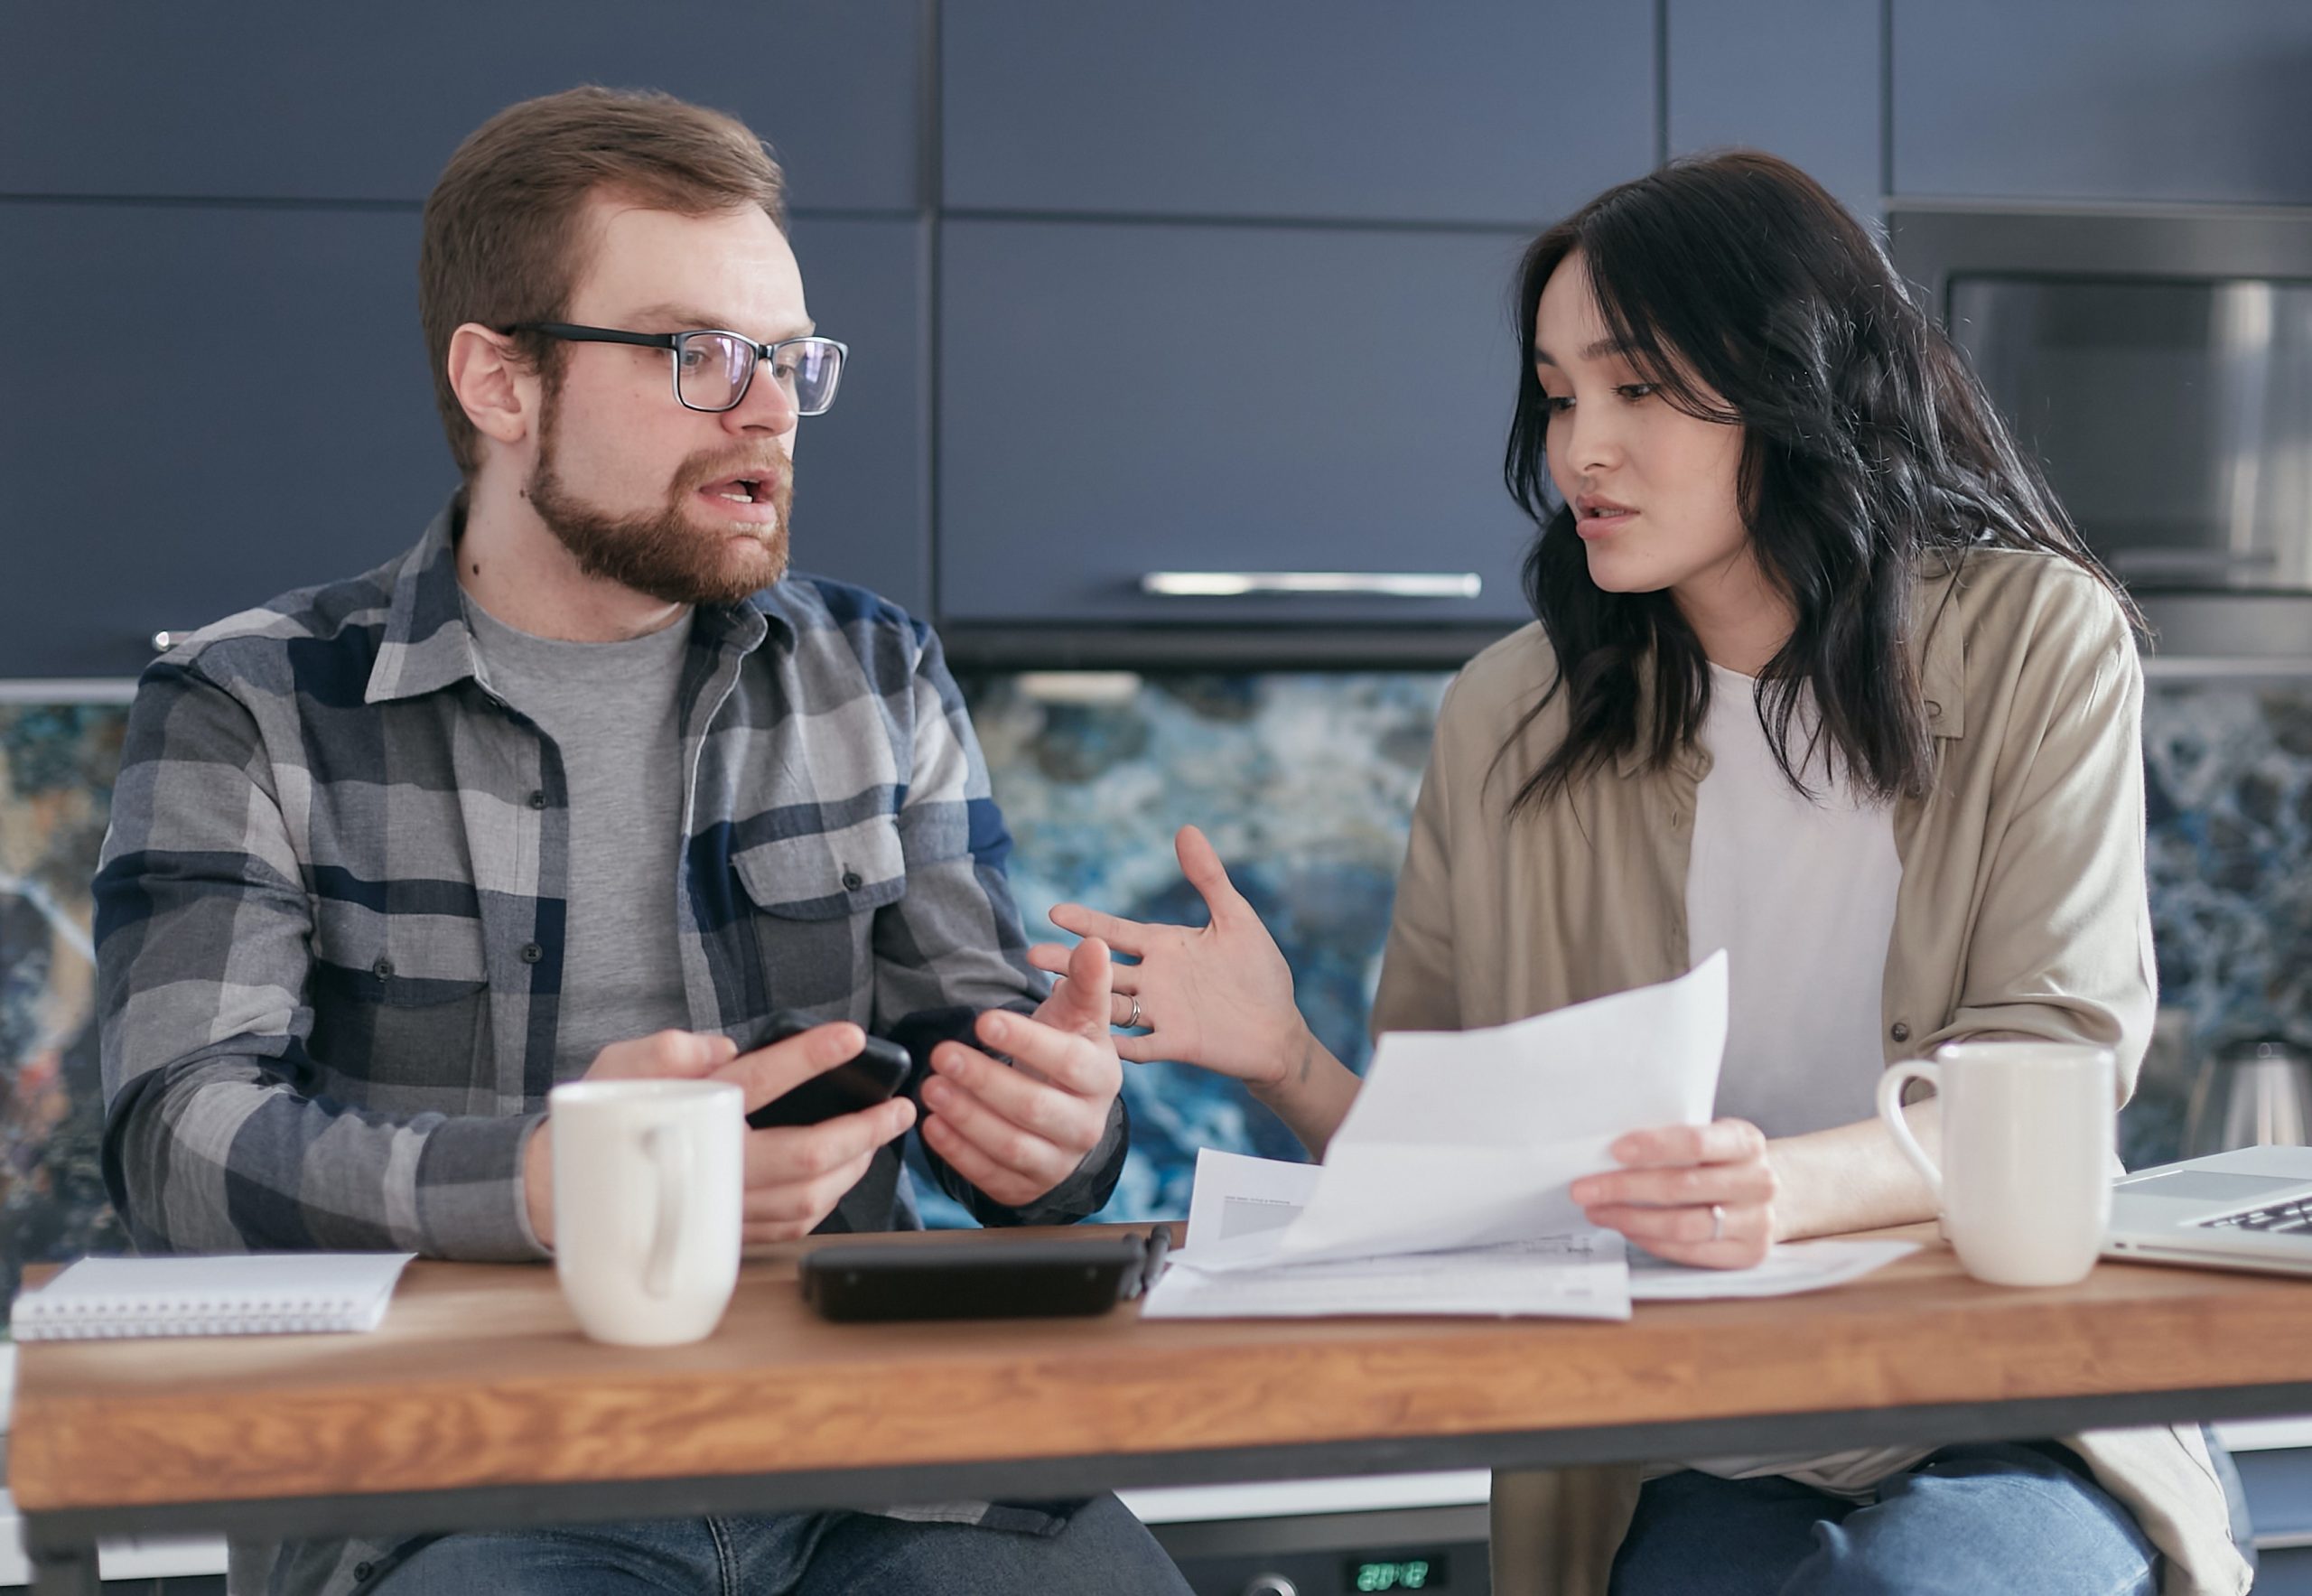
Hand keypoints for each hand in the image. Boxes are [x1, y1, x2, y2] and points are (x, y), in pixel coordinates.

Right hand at [523, 1025, 915, 1249]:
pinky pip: (791, 1225)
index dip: (810, 1056)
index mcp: (693, 1119)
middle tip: (899, 1108)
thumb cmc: (601, 1120)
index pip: (762, 1081)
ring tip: (879, 1139)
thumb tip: (718, 1049)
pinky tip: (842, 1176)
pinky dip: (827, 1202)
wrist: (564, 1190)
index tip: (852, 1036)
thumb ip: (665, 1052)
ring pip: (809, 1198)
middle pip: (808, 1156)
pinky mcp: (727, 1234)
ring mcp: (724, 1210)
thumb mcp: (618, 1068)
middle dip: (865, 1131)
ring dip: (854, 1168)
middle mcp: (716, 1171)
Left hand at [917, 935, 1123, 1207]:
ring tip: (930, 1088)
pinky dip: (958, 1152)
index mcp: (1101, 1076)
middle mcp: (1086, 1124)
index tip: (983, 1021)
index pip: (1067, 1061)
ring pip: (1012, 1145)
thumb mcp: (1079, 1017)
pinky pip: (991, 1175)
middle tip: (941, 1055)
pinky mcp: (1028, 1186)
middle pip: (1034, 1107)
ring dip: (966, 1117)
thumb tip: (1094, 944)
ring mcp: (1059, 1161)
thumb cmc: (1067, 1052)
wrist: (1069, 1113)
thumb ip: (1086, 980)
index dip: (1026, 1043)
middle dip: (984, 1081)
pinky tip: (932, 1126)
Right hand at [1029, 824, 1307, 1086]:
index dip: (1087, 922)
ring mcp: (1161, 1013)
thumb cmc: (1259, 972)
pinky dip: (1118, 1045)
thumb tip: (1185, 828)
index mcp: (1163, 946)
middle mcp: (1153, 979)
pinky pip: (1140, 1046)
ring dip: (1084, 998)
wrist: (1280, 1029)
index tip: (1054, 912)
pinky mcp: (1175, 1044)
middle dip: (1068, 961)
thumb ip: (1208, 878)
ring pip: (1111, 1005)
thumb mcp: (1236, 919)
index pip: (1116, 931)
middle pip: (1102, 968)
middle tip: (1032, 954)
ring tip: (1051, 993)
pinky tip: (1094, 1041)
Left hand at [1568, 1119, 1777, 1268]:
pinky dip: (1650, 1241)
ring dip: (1630, 1219)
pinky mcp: (1748, 1254)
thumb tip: (1605, 1153)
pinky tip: (1625, 1228)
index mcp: (1746, 1142)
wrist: (1762, 1195)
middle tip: (1583, 1189)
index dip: (1653, 1146)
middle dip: (1624, 1188)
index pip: (1696, 1142)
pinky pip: (1689, 1251)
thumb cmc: (1719, 1161)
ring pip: (1682, 1225)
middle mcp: (1759, 1181)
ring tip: (1597, 1211)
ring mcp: (1757, 1221)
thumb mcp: (1708, 1138)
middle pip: (1682, 1187)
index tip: (1614, 1151)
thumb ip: (1672, 1142)